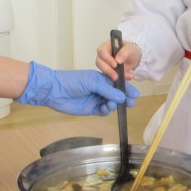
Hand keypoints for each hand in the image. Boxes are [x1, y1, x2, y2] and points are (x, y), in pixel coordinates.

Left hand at [17, 61, 139, 115]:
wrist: (55, 91)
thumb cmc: (72, 81)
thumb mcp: (92, 82)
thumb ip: (107, 90)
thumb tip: (122, 97)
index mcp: (101, 79)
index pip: (117, 83)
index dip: (127, 88)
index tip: (136, 93)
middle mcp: (100, 89)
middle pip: (116, 94)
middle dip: (124, 98)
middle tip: (132, 102)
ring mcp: (96, 99)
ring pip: (111, 103)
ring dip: (114, 104)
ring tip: (113, 104)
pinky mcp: (91, 109)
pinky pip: (103, 111)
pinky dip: (106, 110)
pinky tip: (106, 108)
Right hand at [95, 40, 141, 80]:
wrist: (134, 59)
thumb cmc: (130, 50)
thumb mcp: (130, 48)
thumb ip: (124, 52)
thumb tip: (118, 60)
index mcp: (106, 46)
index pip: (101, 51)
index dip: (107, 58)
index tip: (115, 65)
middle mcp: (103, 55)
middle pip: (99, 62)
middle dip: (108, 70)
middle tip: (116, 76)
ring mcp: (104, 64)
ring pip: (103, 71)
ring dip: (112, 76)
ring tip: (124, 77)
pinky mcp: (107, 72)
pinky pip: (108, 76)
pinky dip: (117, 79)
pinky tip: (126, 78)